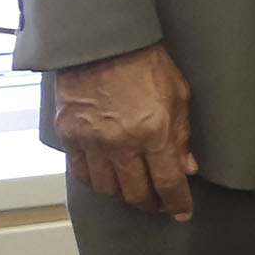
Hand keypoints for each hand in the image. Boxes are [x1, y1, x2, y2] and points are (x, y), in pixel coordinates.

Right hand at [53, 42, 196, 219]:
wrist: (103, 42)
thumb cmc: (146, 63)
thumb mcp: (179, 96)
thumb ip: (182, 135)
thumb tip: (186, 167)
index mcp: (153, 132)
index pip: (167, 182)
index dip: (177, 202)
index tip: (182, 212)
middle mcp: (120, 143)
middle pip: (135, 193)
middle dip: (151, 204)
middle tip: (160, 204)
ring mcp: (91, 141)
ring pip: (106, 188)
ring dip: (123, 196)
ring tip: (136, 193)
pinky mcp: (68, 135)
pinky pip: (81, 172)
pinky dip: (96, 182)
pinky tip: (108, 179)